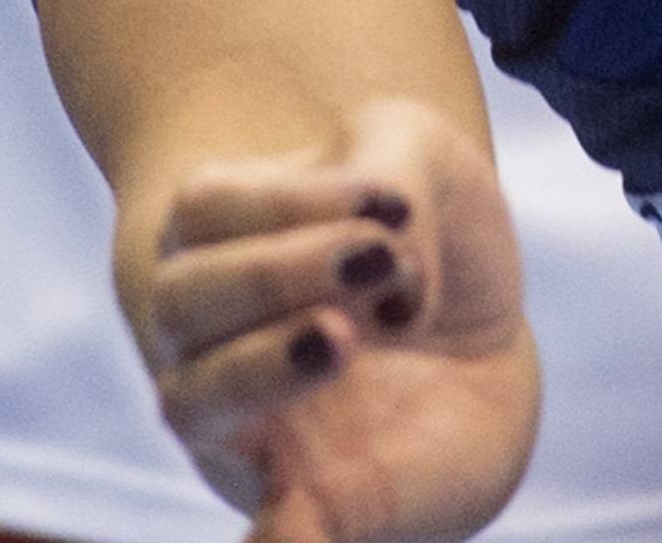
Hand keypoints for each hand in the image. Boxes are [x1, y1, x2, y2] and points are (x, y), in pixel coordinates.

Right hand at [120, 92, 538, 542]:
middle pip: (180, 299)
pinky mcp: (314, 505)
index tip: (395, 202)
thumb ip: (395, 170)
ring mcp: (251, 426)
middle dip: (272, 273)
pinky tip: (288, 534)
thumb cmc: (430, 234)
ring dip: (263, 364)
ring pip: (193, 400)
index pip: (206, 208)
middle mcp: (214, 334)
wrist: (481, 347)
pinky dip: (272, 540)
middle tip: (378, 261)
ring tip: (347, 336)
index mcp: (225, 237)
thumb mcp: (426, 158)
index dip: (291, 195)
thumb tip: (385, 258)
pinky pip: (270, 534)